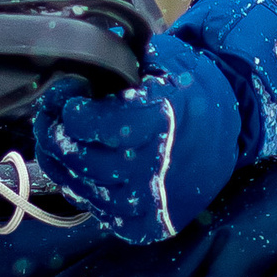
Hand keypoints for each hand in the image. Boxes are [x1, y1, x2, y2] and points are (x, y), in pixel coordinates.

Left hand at [32, 0, 276, 244]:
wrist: (228, 135)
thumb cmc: (192, 94)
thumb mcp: (167, 62)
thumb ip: (124, 58)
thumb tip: (82, 49)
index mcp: (161, 124)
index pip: (94, 124)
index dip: (71, 111)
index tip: (66, 97)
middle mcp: (154, 170)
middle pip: (83, 159)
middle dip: (56, 136)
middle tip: (48, 118)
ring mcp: (150, 205)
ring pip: (83, 187)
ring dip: (61, 162)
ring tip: (55, 139)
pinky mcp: (145, 227)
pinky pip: (97, 210)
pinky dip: (79, 187)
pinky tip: (77, 166)